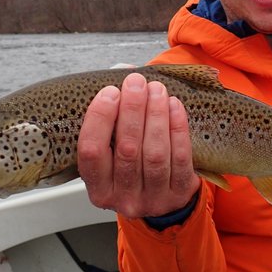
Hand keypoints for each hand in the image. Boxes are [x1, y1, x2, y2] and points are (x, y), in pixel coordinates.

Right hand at [78, 73, 199, 218]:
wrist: (162, 200)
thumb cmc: (131, 166)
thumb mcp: (112, 152)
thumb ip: (110, 117)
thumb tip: (122, 72)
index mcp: (98, 189)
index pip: (91, 151)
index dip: (100, 118)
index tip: (110, 91)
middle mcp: (123, 198)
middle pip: (127, 149)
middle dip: (132, 109)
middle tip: (136, 82)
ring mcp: (153, 199)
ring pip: (155, 153)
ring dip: (156, 115)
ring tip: (156, 89)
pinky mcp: (179, 194)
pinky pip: (180, 157)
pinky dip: (177, 127)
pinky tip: (174, 106)